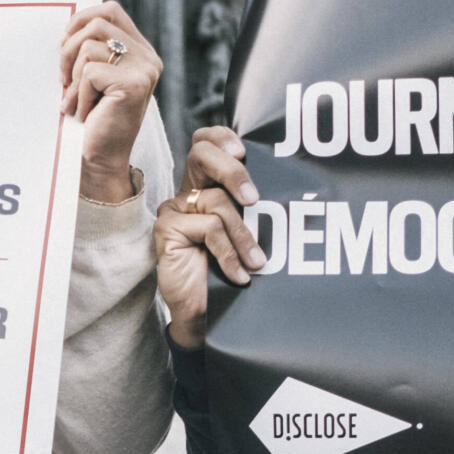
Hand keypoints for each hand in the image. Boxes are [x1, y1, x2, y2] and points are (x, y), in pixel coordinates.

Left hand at [59, 1, 159, 202]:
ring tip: (76, 100)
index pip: (111, 11)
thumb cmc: (92, 118)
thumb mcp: (93, 76)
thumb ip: (91, 48)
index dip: (81, 19)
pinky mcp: (133, 84)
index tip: (63, 43)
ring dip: (72, 77)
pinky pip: (89, 72)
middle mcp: (148, 58)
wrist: (100, 159)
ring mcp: (144, 70)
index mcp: (141, 51)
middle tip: (64, 79)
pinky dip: (78, 95)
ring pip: (88, 47)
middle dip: (68, 50)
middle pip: (97, 24)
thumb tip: (66, 25)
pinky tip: (85, 113)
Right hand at [155, 126, 263, 348]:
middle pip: (202, 155)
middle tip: (254, 199)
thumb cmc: (230, 274)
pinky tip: (238, 273)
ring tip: (257, 262)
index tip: (244, 151)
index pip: (205, 143)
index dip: (221, 137)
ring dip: (244, 235)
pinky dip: (229, 252)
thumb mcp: (247, 235)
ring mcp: (175, 210)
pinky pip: (208, 227)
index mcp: (206, 187)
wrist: (208, 315)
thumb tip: (287, 187)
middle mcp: (188, 193)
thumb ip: (252, 209)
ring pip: (217, 201)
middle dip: (233, 171)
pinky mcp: (167, 229)